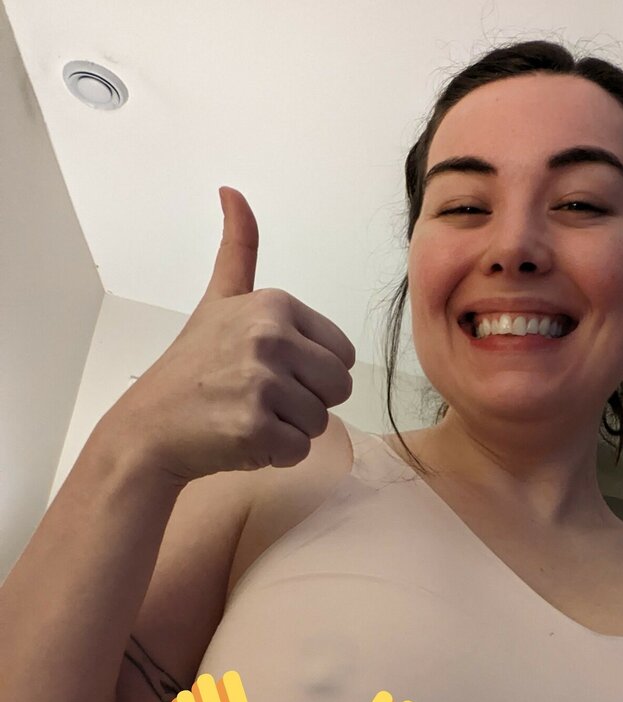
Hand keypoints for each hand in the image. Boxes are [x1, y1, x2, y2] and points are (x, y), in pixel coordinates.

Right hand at [104, 186, 354, 485]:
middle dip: (306, 402)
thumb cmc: (190, 369)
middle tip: (258, 398)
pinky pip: (299, 451)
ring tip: (245, 415)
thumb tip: (233, 190)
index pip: (341, 354)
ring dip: (289, 430)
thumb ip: (238, 250)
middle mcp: (270, 337)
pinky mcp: (256, 428)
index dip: (311, 372)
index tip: (268, 370)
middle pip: (338, 388)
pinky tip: (240, 438)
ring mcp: (262, 384)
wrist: (148, 429)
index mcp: (274, 305)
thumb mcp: (218, 300)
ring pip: (321, 422)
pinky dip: (275, 455)